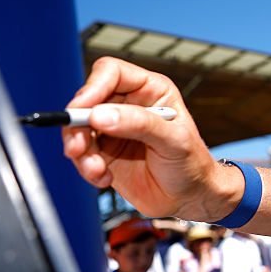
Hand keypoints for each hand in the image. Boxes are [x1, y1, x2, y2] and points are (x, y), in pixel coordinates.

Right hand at [61, 57, 234, 220]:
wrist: (190, 198)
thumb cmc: (192, 164)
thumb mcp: (174, 141)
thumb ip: (141, 124)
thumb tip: (101, 115)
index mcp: (150, 90)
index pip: (111, 73)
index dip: (92, 88)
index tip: (82, 111)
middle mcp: (128, 105)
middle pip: (87, 101)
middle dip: (78, 125)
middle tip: (78, 148)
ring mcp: (113, 129)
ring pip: (78, 129)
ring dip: (80, 152)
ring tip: (96, 170)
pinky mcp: (103, 152)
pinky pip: (81, 154)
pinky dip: (86, 168)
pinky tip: (105, 179)